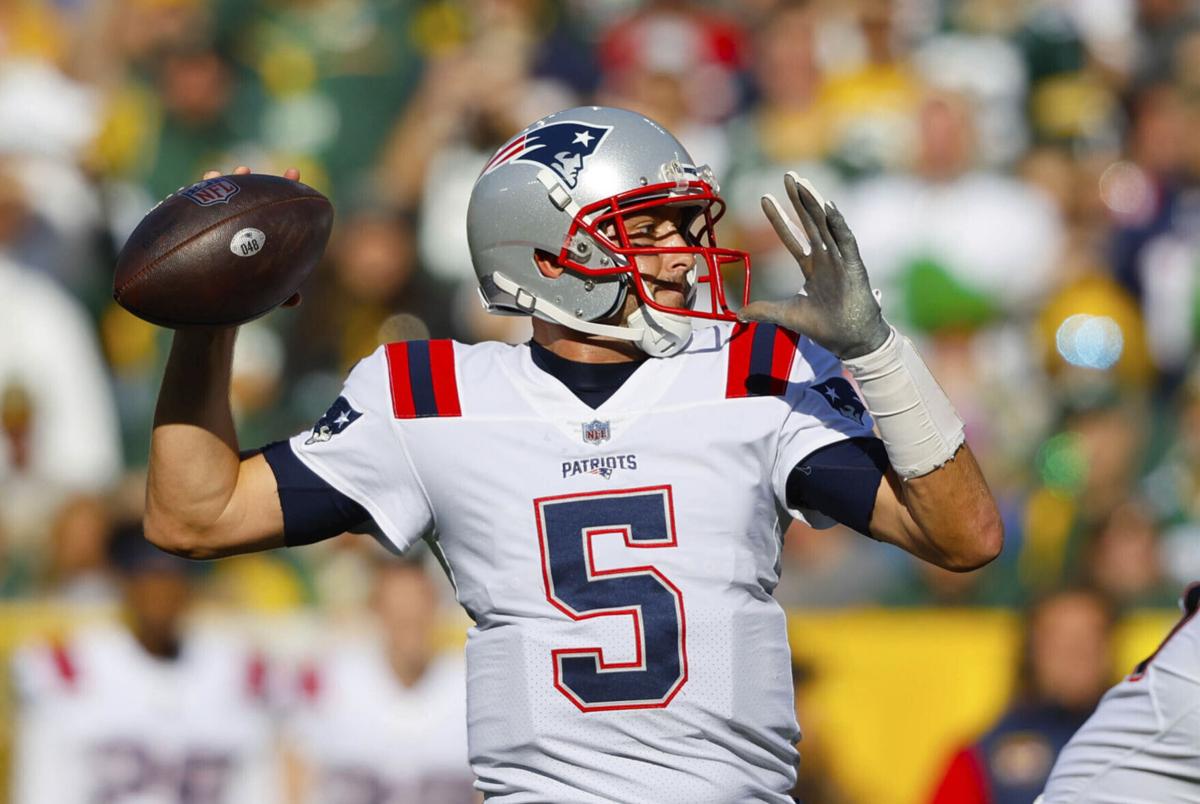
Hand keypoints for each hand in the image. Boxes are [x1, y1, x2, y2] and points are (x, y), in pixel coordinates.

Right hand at [201, 165, 302, 308]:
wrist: (214, 305)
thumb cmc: (246, 295)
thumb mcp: (265, 294)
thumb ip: (282, 295)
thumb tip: (297, 300)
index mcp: (264, 233)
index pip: (278, 207)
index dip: (287, 188)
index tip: (294, 172)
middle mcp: (244, 224)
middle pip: (248, 196)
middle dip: (249, 180)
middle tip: (245, 168)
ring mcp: (222, 223)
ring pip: (221, 200)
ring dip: (219, 185)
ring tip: (215, 175)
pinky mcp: (200, 229)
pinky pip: (196, 212)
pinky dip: (193, 200)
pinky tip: (191, 189)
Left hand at [738, 172, 888, 359]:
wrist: (851, 341)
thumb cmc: (825, 327)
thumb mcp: (787, 315)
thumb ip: (764, 310)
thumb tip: (737, 314)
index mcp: (812, 266)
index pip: (792, 236)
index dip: (778, 218)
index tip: (764, 198)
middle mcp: (826, 258)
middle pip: (810, 221)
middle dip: (798, 199)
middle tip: (787, 175)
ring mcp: (840, 260)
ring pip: (826, 224)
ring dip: (815, 203)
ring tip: (802, 182)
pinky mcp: (854, 267)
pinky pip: (846, 241)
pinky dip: (838, 224)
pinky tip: (829, 206)